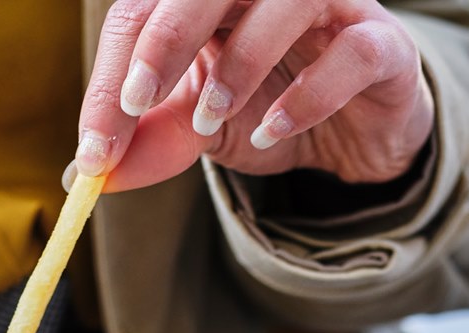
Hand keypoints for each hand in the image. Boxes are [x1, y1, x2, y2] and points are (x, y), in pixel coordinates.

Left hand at [76, 0, 434, 192]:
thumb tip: (85, 178)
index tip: (95, 146)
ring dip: (240, 60)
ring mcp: (334, 5)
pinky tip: (275, 130)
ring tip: (212, 120)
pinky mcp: (383, 46)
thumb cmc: (272, 110)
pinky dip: (309, 96)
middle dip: (164, 39)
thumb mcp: (200, 130)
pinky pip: (352, 53)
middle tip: (138, 102)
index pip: (146, 9)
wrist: (356, 136)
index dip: (113, 73)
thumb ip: (149, 144)